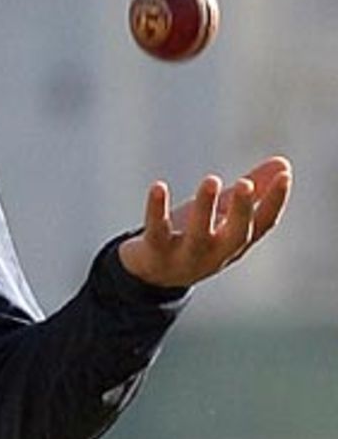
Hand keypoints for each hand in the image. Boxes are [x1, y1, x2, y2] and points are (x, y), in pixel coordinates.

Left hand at [118, 156, 291, 287]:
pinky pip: (157, 231)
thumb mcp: (223, 215)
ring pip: (198, 235)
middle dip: (242, 210)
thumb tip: (284, 163)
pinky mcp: (156, 253)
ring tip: (212, 180)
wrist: (152, 275)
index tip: (285, 176)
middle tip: (245, 184)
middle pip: (236, 235)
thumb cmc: (195, 237)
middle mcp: (216, 254)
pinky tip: (159, 186)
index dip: (275, 202)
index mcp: (235, 243)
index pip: (263, 225)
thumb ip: (252, 192)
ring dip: (205, 208)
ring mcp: (186, 257)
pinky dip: (157, 210)